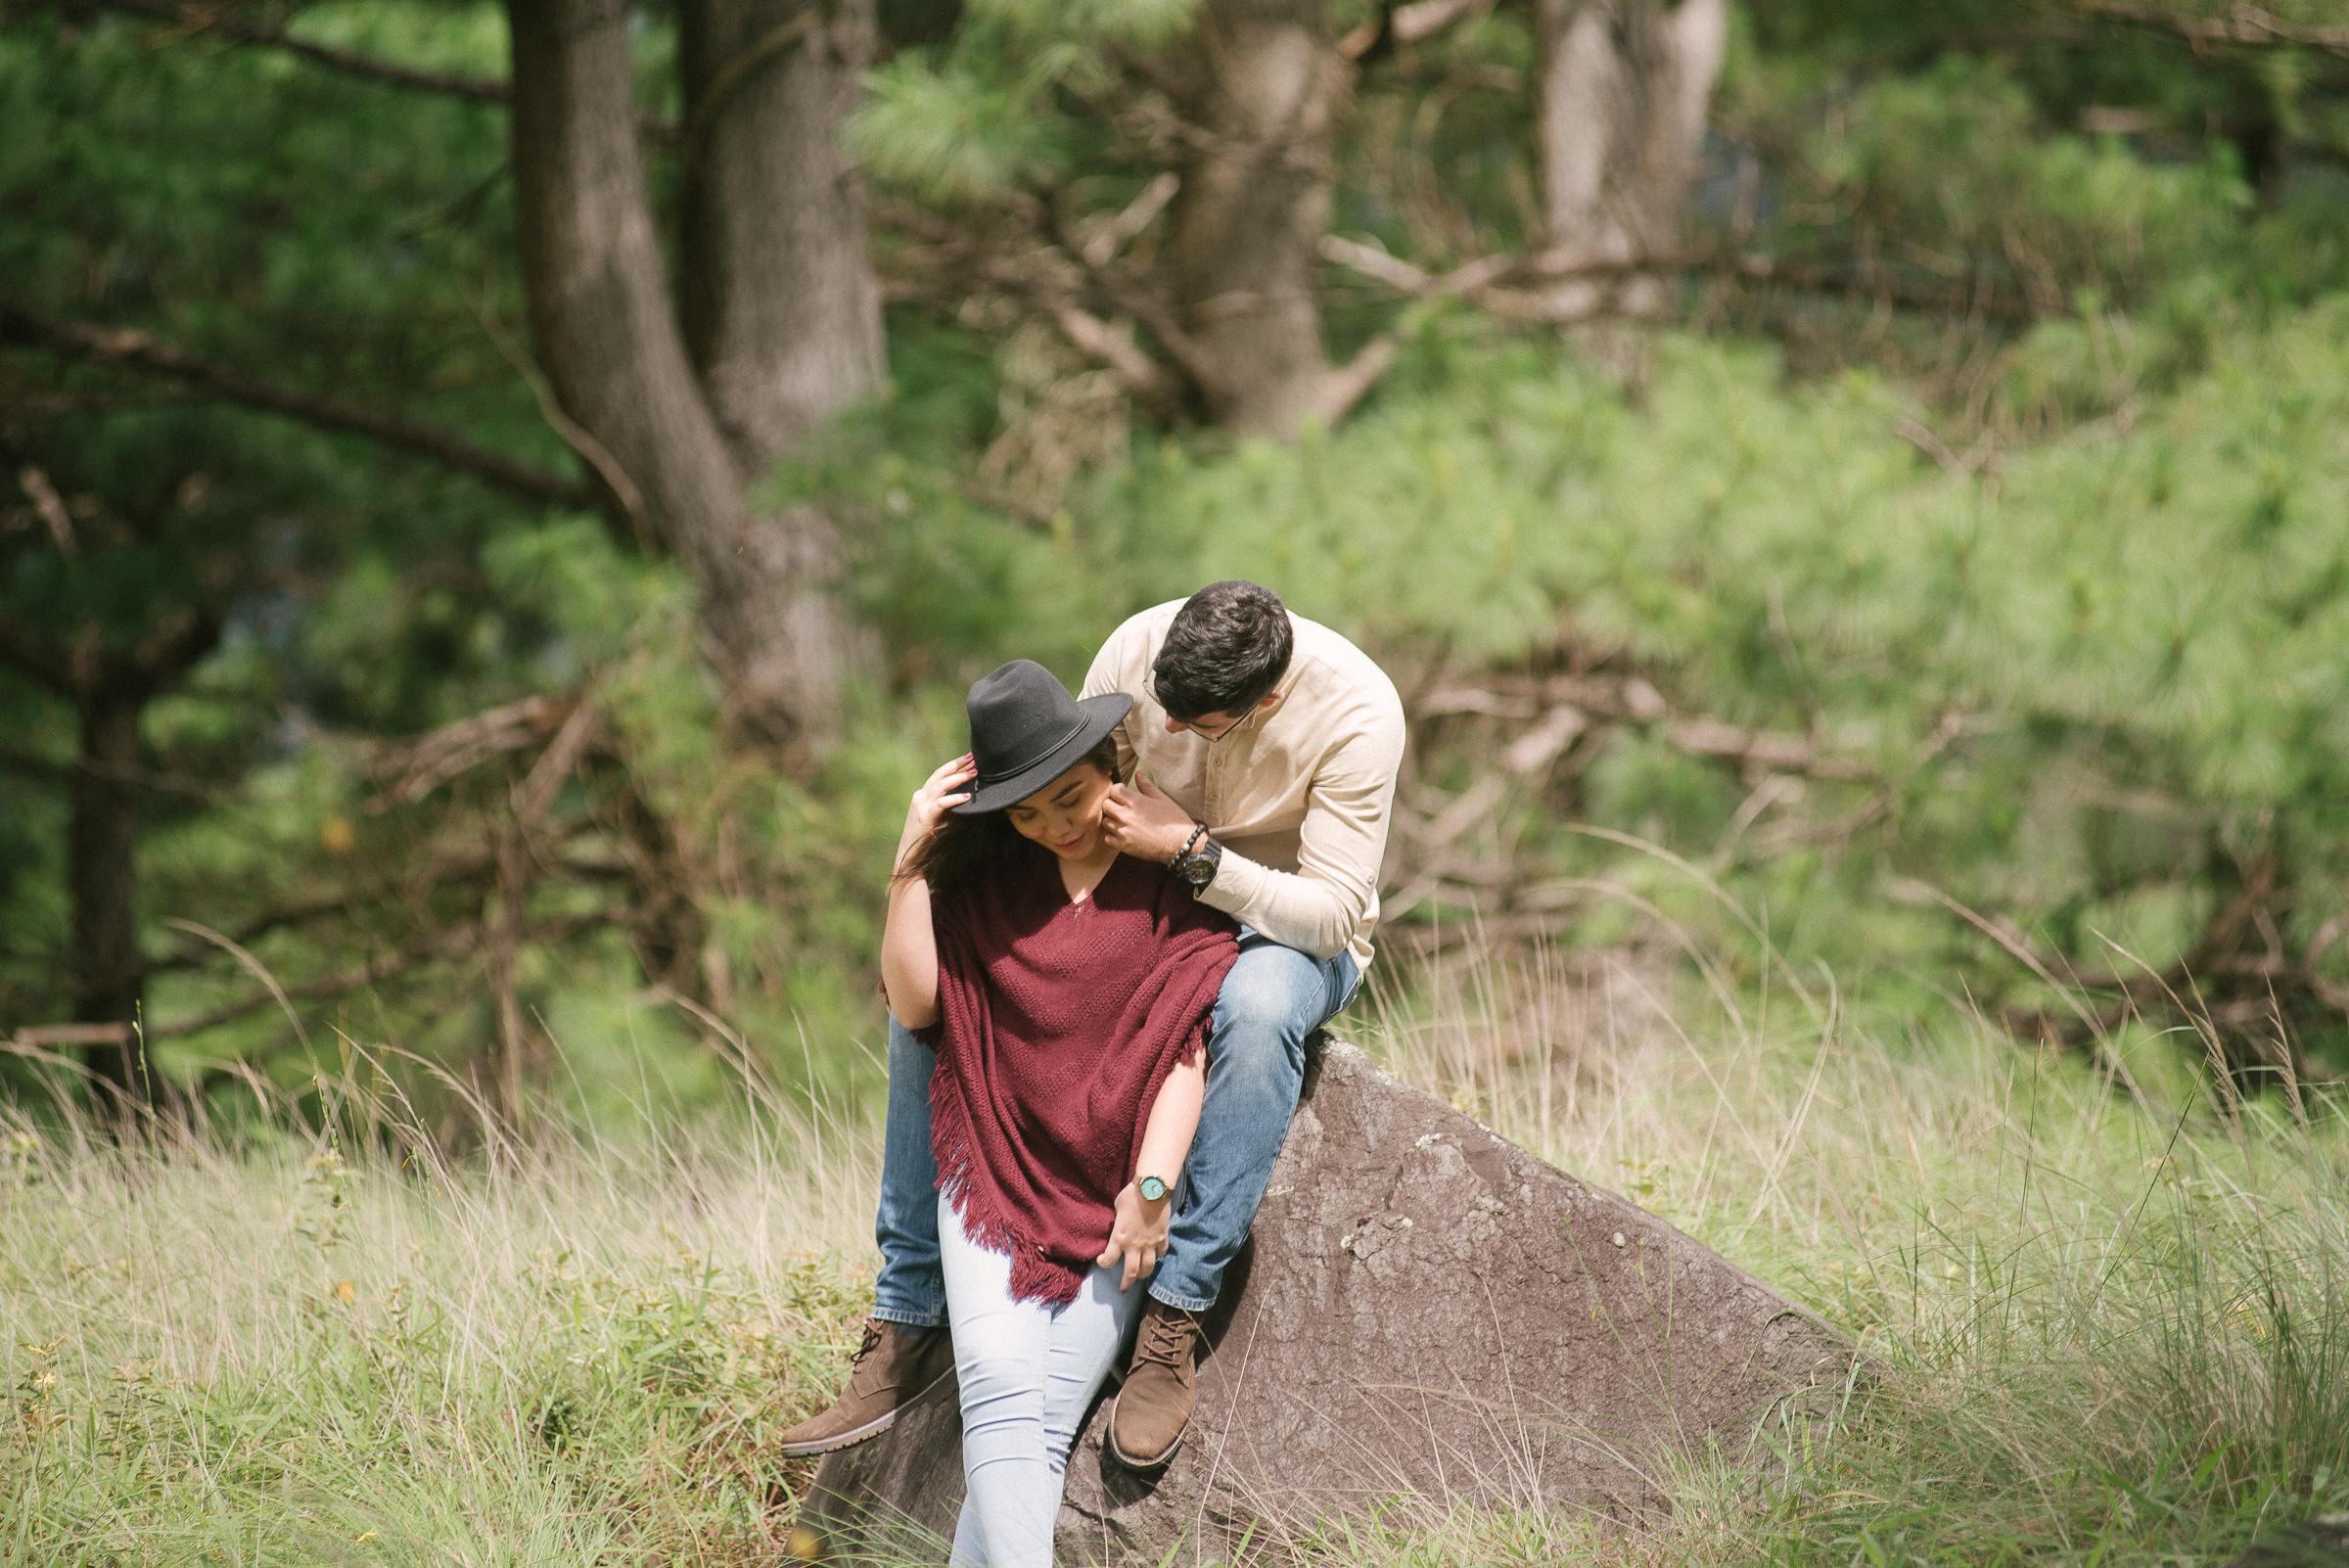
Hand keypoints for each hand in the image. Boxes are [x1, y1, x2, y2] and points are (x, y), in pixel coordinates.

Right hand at [897, 753, 975, 869]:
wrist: (910, 856)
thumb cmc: (926, 839)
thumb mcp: (937, 818)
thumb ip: (946, 806)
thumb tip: (967, 796)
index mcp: (922, 795)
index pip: (939, 775)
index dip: (954, 765)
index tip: (968, 757)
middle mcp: (920, 797)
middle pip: (940, 774)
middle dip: (957, 765)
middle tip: (974, 758)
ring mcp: (921, 806)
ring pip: (941, 785)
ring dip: (959, 777)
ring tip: (975, 773)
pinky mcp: (925, 817)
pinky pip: (942, 803)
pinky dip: (955, 798)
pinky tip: (968, 796)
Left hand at [1096, 1181, 1172, 1290]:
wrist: (1152, 1189)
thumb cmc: (1131, 1195)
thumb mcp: (1117, 1208)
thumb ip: (1118, 1221)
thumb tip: (1120, 1224)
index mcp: (1119, 1238)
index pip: (1109, 1260)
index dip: (1103, 1263)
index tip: (1101, 1261)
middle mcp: (1134, 1245)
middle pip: (1131, 1272)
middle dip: (1126, 1283)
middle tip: (1124, 1288)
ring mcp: (1150, 1243)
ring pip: (1148, 1267)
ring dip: (1143, 1275)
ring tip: (1140, 1276)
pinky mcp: (1162, 1238)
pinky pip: (1161, 1253)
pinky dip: (1158, 1256)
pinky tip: (1155, 1255)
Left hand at [1100, 773, 1198, 863]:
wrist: (1180, 844)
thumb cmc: (1174, 820)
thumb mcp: (1162, 799)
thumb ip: (1146, 786)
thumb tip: (1138, 772)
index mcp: (1136, 802)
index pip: (1114, 790)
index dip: (1118, 790)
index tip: (1124, 793)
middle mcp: (1127, 816)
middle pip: (1106, 805)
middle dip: (1112, 803)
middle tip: (1121, 806)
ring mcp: (1124, 832)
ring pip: (1106, 822)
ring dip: (1112, 819)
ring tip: (1123, 820)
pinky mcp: (1124, 846)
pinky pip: (1108, 838)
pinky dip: (1113, 836)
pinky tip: (1123, 833)